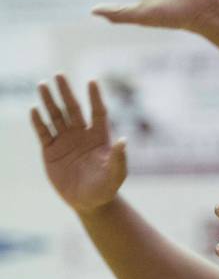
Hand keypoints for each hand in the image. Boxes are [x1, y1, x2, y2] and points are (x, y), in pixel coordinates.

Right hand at [31, 75, 126, 214]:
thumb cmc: (106, 188)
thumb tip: (124, 141)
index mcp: (99, 137)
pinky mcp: (51, 151)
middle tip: (59, 75)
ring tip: (42, 85)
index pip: (98, 112)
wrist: (89, 202)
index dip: (95, 98)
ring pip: (56, 116)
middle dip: (66, 92)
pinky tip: (34, 110)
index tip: (92, 81)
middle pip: (72, 109)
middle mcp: (81, 135)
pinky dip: (38, 122)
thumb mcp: (115, 175)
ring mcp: (65, 141)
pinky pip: (43, 132)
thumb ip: (119, 159)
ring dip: (49, 101)